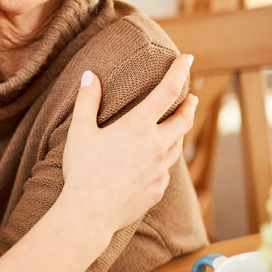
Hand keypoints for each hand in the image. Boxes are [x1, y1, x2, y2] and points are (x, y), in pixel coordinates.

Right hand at [60, 54, 198, 233]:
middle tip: (191, 98)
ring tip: (175, 128)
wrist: (91, 212)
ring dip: (179, 133)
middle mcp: (156, 146)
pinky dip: (163, 160)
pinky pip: (165, 170)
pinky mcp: (158, 188)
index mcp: (138, 127)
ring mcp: (160, 169)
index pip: (167, 91)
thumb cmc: (82, 170)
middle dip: (189, 106)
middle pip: (183, 120)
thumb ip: (87, 101)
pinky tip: (154, 162)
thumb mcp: (79, 131)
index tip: (188, 59)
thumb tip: (89, 76)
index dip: (179, 72)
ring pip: (177, 146)